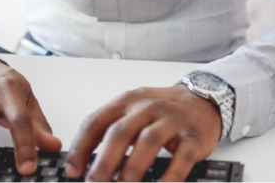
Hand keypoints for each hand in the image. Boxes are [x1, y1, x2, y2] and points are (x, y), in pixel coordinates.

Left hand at [64, 85, 220, 182]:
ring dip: (132, 170)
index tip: (73, 170)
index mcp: (126, 101)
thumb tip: (82, 160)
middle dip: (104, 162)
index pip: (95, 121)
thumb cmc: (161, 110)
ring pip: (147, 143)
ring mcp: (171, 120)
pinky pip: (181, 157)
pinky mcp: (193, 136)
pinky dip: (170, 176)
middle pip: (119, 133)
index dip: (81, 147)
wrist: (202, 99)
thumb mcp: (131, 110)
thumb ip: (109, 129)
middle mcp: (146, 107)